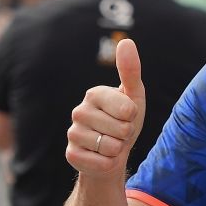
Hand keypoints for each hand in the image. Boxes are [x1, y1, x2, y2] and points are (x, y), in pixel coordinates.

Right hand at [65, 38, 145, 178]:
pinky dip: (108, 163)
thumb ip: (131, 71)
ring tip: (110, 144)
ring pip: (110, 147)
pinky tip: (101, 157)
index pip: (127, 109)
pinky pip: (101, 163)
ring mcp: (73, 134)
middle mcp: (79, 111)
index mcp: (94, 94)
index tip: (126, 116)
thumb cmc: (123, 122)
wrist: (111, 154)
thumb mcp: (133, 96)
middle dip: (126, 135)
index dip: (132, 117)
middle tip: (118, 133)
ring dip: (117, 150)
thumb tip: (127, 42)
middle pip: (120, 129)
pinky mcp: (71, 155)